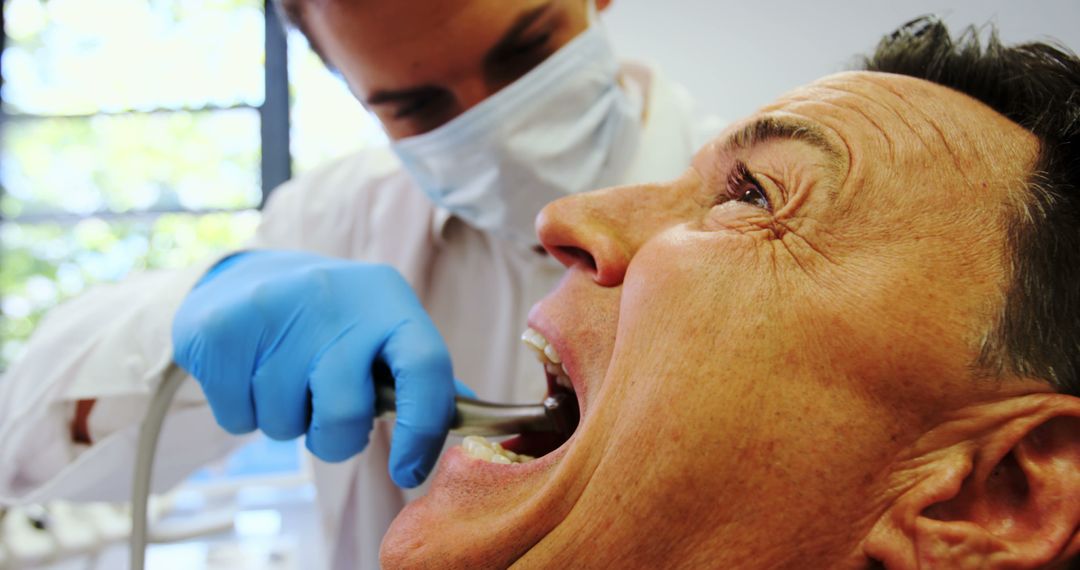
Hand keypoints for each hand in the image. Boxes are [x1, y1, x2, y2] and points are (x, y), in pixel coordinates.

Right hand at [172, 250, 457, 486]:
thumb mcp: (381, 327)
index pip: (427, 368)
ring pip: (284, 424)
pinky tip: (247, 372)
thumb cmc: (329, 321)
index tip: (408, 471)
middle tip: (324, 416)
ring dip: (284, 421)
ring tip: (281, 378)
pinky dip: (242, 414)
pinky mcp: (221, 330)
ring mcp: (275, 308)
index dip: (425, 431)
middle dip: (335, 439)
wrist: (239, 279)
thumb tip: (471, 409)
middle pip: (345, 415)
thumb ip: (420, 371)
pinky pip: (238, 420)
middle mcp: (336, 298)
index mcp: (389, 299)